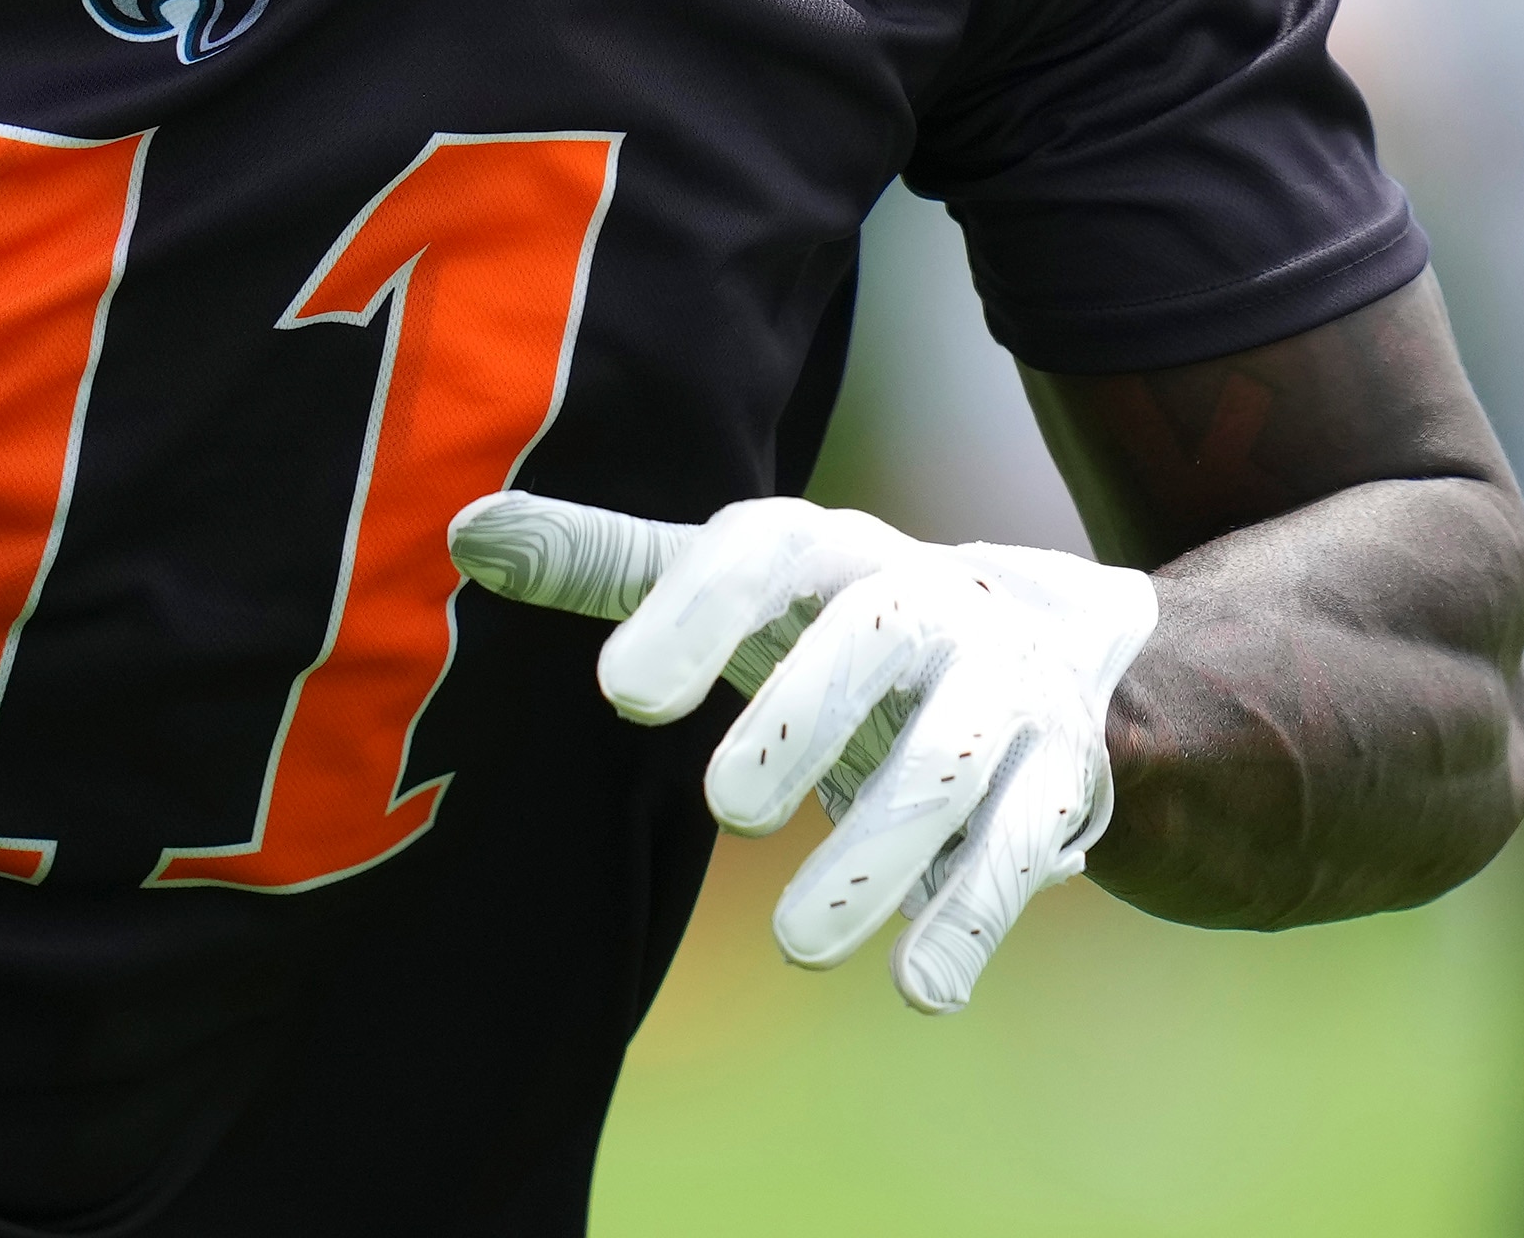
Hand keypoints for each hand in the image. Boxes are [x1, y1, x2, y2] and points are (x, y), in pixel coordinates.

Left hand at [451, 491, 1153, 1011]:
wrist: (1051, 636)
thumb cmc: (837, 616)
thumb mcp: (735, 583)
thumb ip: (606, 564)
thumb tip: (466, 535)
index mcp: (829, 550)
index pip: (763, 554)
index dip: (695, 612)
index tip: (620, 693)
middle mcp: (926, 601)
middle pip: (872, 639)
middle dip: (802, 718)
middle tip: (726, 809)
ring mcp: (1003, 687)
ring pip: (947, 763)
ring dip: (874, 854)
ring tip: (794, 942)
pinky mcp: (1057, 774)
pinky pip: (1021, 844)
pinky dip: (971, 915)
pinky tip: (919, 987)